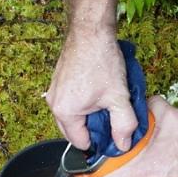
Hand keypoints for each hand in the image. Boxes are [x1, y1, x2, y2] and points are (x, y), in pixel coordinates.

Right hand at [46, 33, 137, 150]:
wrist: (91, 30)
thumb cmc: (101, 60)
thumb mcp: (118, 97)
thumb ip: (123, 125)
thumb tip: (123, 145)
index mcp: (66, 113)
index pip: (81, 143)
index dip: (99, 141)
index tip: (113, 132)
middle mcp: (54, 105)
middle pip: (74, 132)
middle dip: (93, 129)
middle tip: (111, 115)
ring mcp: (54, 93)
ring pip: (73, 117)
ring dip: (89, 115)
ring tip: (105, 100)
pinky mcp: (57, 83)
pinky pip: (70, 103)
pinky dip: (83, 103)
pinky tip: (97, 91)